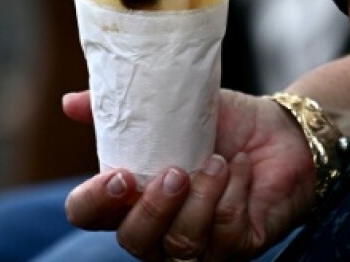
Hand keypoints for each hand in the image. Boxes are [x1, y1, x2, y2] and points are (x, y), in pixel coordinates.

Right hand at [63, 90, 315, 260]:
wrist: (281, 130)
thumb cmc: (225, 124)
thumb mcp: (173, 106)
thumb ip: (123, 107)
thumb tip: (68, 103)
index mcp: (131, 196)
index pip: (89, 215)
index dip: (95, 203)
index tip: (118, 176)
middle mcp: (158, 228)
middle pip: (133, 242)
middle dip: (154, 209)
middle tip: (177, 171)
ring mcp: (196, 245)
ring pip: (181, 246)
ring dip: (202, 198)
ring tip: (219, 161)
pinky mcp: (235, 248)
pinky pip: (224, 235)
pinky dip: (233, 196)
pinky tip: (241, 169)